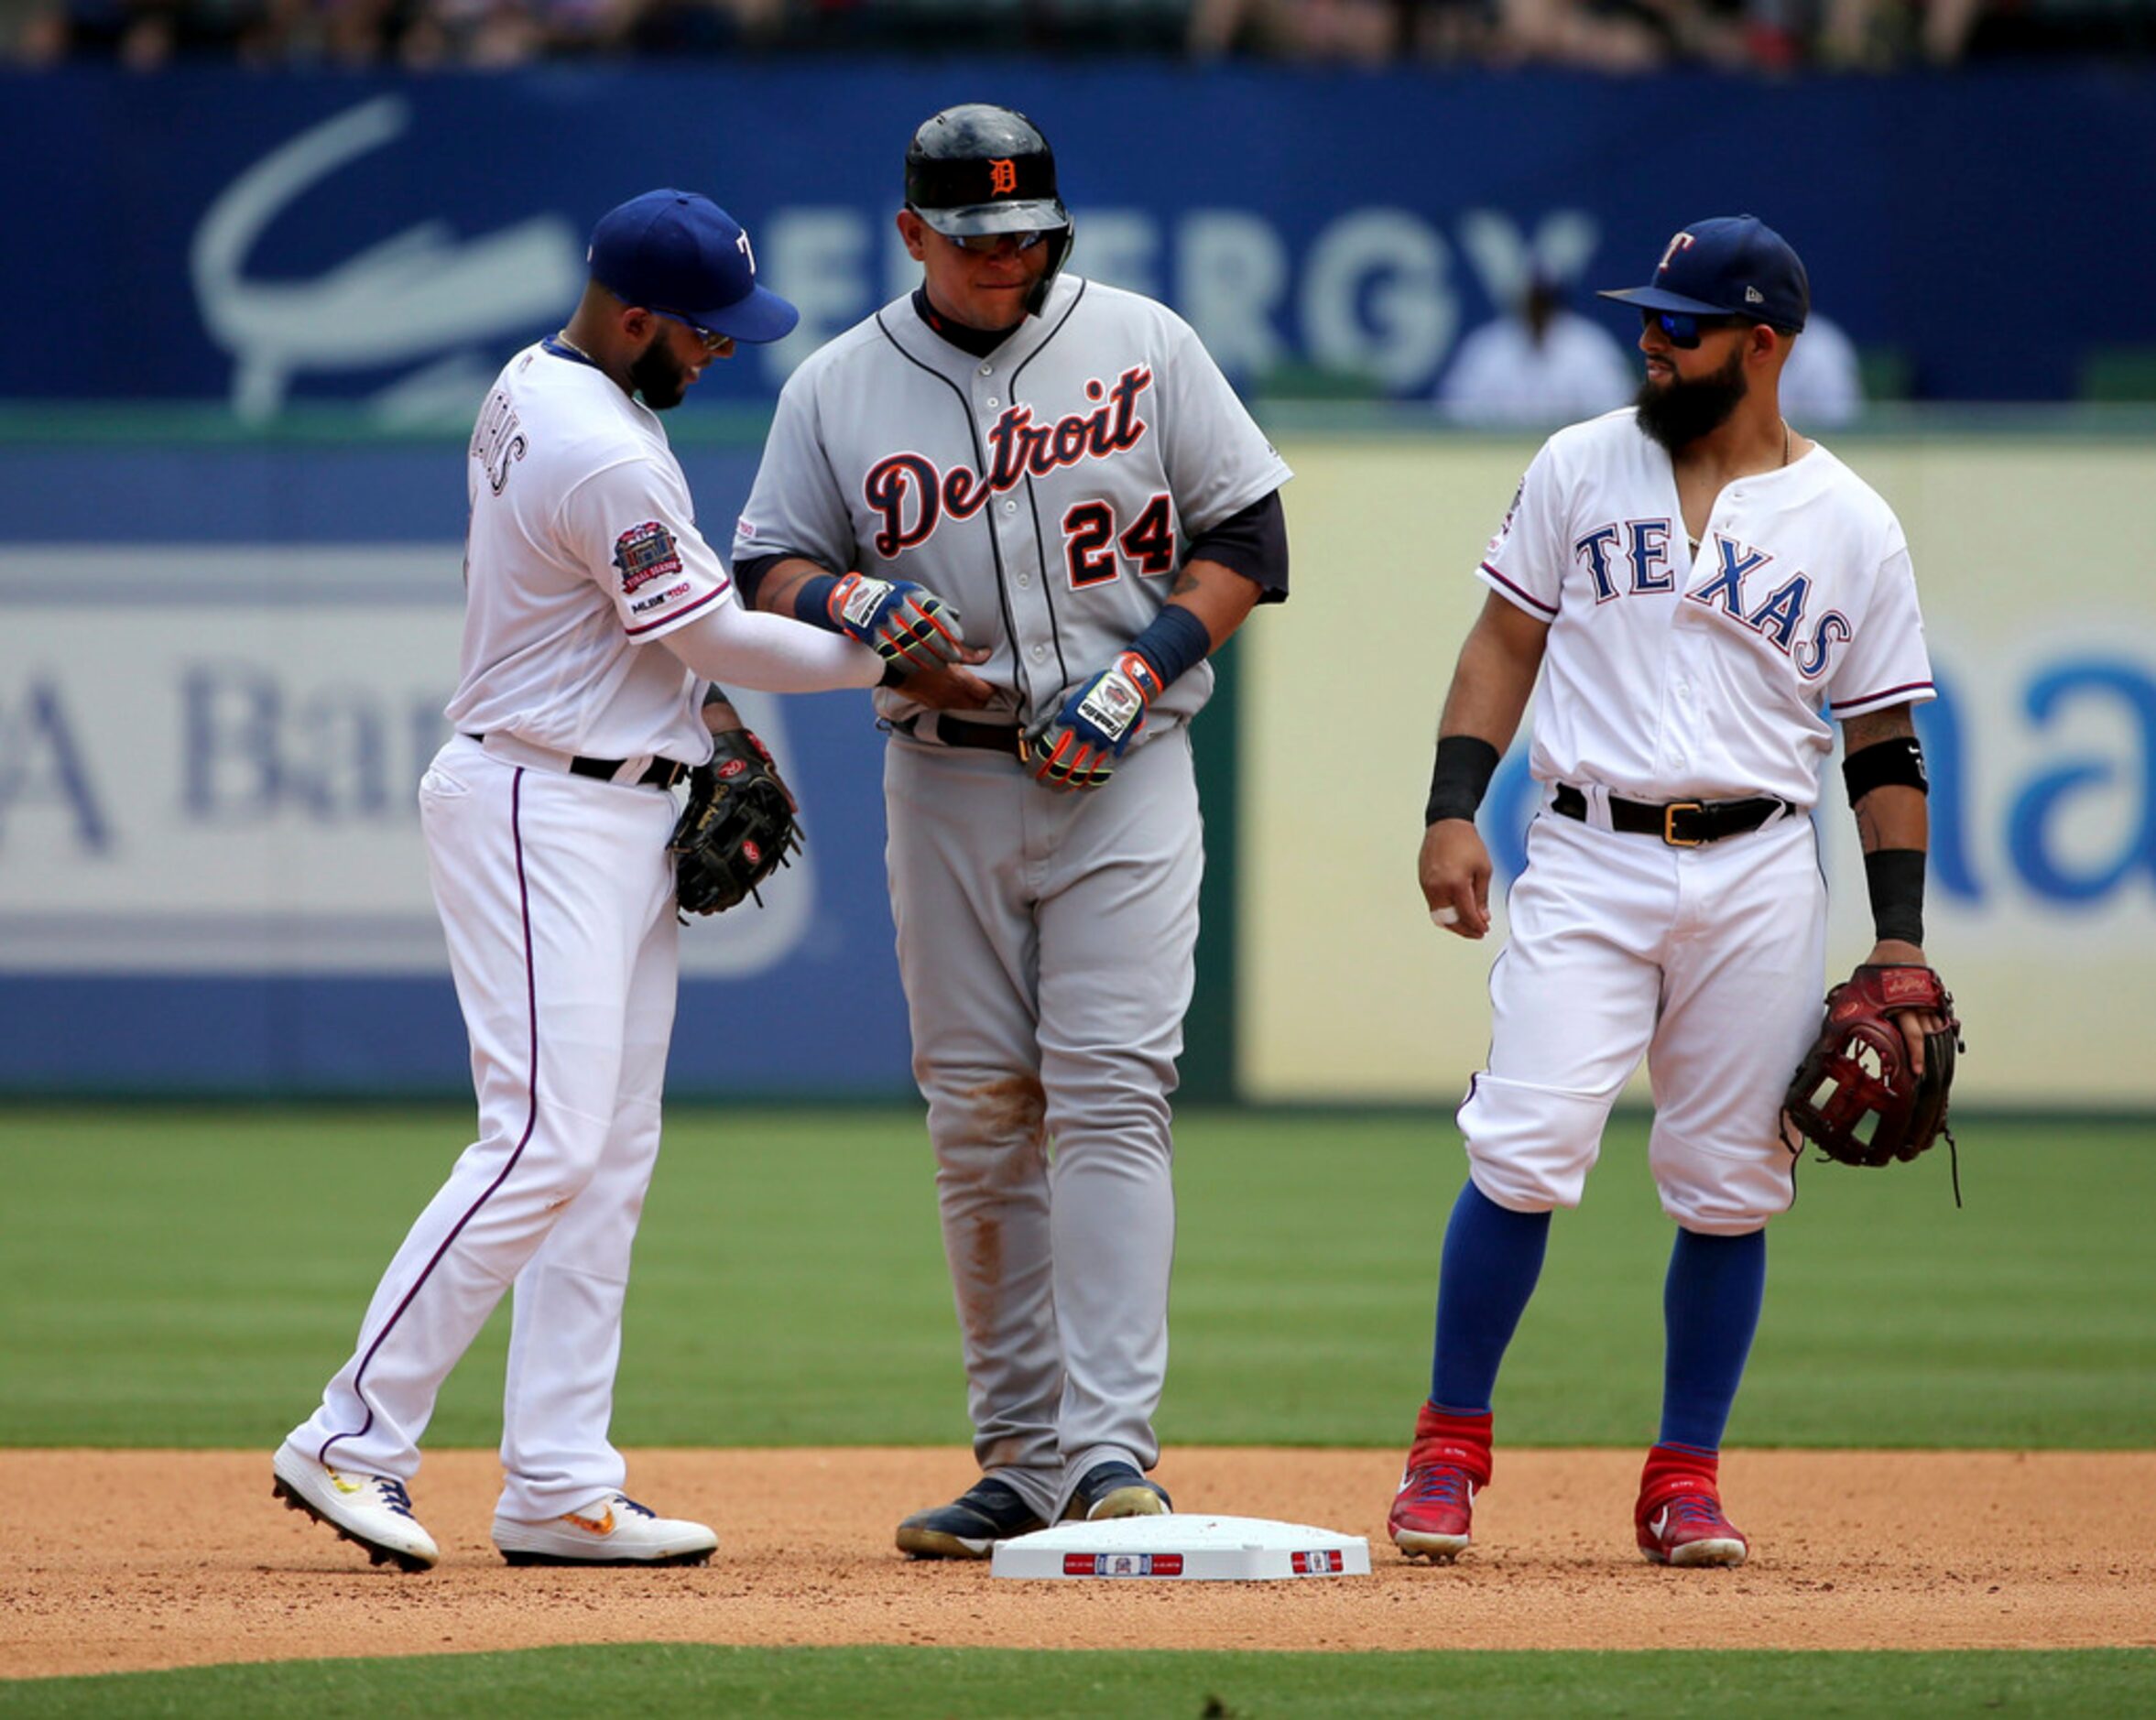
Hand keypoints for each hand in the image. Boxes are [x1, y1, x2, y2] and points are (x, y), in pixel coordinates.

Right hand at [828, 572, 972, 670]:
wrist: (856, 599)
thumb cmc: (894, 597)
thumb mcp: (914, 593)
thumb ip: (936, 604)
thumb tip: (956, 616)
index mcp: (910, 593)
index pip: (933, 609)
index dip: (947, 626)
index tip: (959, 640)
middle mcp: (896, 606)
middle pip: (923, 630)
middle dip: (942, 647)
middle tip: (954, 658)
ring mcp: (883, 621)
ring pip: (909, 645)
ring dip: (928, 659)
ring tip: (941, 666)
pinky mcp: (872, 636)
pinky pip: (892, 654)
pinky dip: (908, 664)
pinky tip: (920, 669)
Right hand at [890, 659, 996, 710]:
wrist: (892, 668)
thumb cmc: (918, 653)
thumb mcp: (945, 648)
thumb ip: (969, 654)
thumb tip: (986, 654)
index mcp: (959, 681)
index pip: (987, 692)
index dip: (993, 686)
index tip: (992, 678)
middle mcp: (953, 696)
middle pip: (980, 704)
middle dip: (984, 695)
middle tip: (983, 683)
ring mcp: (942, 702)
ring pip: (966, 706)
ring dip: (971, 698)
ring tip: (968, 685)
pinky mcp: (931, 705)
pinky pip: (952, 705)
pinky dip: (957, 699)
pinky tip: (952, 688)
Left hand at [1025, 652, 1159, 792]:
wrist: (1122, 689)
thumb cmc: (1090, 692)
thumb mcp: (1061, 699)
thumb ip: (1043, 720)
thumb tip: (1027, 737)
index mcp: (1066, 723)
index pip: (1044, 754)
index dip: (1034, 767)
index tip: (1030, 771)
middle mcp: (1081, 737)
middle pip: (1059, 769)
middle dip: (1046, 780)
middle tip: (1041, 781)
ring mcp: (1098, 746)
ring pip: (1077, 776)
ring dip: (1064, 786)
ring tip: (1057, 787)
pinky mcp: (1113, 752)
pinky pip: (1101, 776)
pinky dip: (1089, 785)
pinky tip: (1080, 786)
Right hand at [1420, 819, 1491, 938]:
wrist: (1447, 825)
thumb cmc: (1466, 842)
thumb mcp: (1483, 869)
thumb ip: (1481, 896)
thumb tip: (1482, 916)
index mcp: (1456, 883)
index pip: (1466, 914)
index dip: (1477, 926)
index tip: (1484, 929)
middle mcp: (1438, 887)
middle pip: (1450, 920)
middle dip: (1464, 930)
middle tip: (1477, 932)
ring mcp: (1428, 885)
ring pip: (1438, 915)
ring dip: (1453, 923)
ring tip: (1467, 924)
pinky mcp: (1423, 882)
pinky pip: (1433, 904)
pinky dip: (1445, 912)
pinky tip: (1456, 911)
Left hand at [1864, 938, 1944, 1076]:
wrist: (1898, 947)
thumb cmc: (1876, 969)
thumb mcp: (1860, 988)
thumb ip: (1852, 1006)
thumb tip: (1832, 1022)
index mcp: (1895, 1003)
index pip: (1909, 1035)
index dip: (1913, 1055)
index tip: (1914, 1072)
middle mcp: (1913, 1003)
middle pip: (1923, 1035)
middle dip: (1922, 1055)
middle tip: (1921, 1073)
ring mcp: (1926, 999)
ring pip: (1935, 1027)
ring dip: (1934, 1044)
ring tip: (1933, 1061)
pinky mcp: (1933, 995)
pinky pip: (1939, 1016)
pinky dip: (1940, 1029)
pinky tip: (1939, 1041)